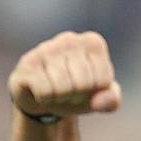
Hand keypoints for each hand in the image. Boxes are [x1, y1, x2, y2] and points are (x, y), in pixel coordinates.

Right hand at [9, 31, 123, 120]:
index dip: (95, 93)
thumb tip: (99, 102)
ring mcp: (47, 48)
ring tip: (56, 90)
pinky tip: (41, 90)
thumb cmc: (77, 93)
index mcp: (93, 42)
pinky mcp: (28, 62)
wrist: (44, 98)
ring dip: (60, 98)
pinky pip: (45, 91)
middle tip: (69, 90)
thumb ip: (111, 100)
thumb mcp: (100, 99)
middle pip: (83, 84)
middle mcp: (70, 39)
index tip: (86, 87)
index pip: (103, 81)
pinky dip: (45, 99)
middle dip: (77, 96)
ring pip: (63, 88)